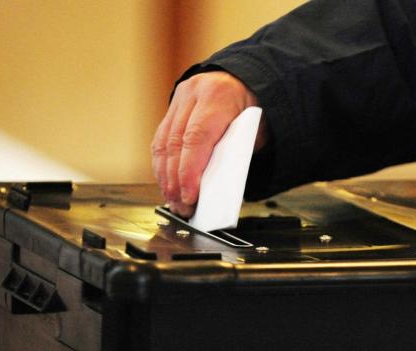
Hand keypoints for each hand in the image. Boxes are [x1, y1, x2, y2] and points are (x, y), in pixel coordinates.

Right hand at [151, 71, 267, 217]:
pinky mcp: (172, 107)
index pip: (197, 138)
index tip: (190, 196)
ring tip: (173, 199)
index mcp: (219, 96)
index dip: (189, 171)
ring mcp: (180, 99)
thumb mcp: (255, 130)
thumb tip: (216, 187)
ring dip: (165, 176)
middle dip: (176, 180)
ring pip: (163, 142)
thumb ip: (236, 154)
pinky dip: (162, 164)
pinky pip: (161, 139)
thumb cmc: (253, 109)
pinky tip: (167, 182)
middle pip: (176, 143)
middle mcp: (194, 93)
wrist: (247, 79)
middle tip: (181, 206)